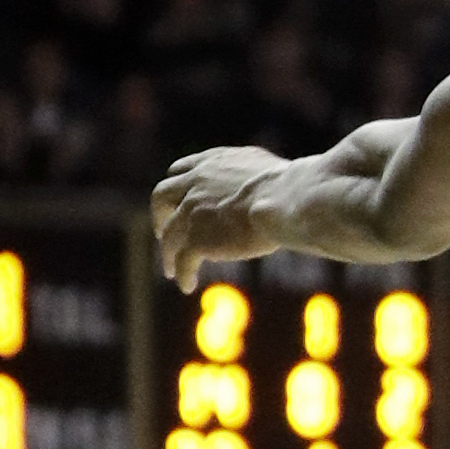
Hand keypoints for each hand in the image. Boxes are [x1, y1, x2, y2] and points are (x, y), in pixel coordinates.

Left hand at [151, 146, 289, 291]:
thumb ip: (250, 177)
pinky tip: (187, 285)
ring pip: (170, 236)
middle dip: (159, 216)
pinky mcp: (198, 240)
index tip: (178, 202)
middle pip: (161, 196)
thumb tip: (265, 187)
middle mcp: (195, 184)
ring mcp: (192, 212)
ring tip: (172, 270)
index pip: (180, 170)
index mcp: (210, 163)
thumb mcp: (264, 169)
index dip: (177, 188)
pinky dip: (184, 274)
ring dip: (169, 254)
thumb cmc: (290, 187)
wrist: (286, 200)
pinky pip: (184, 261)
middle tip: (163, 233)